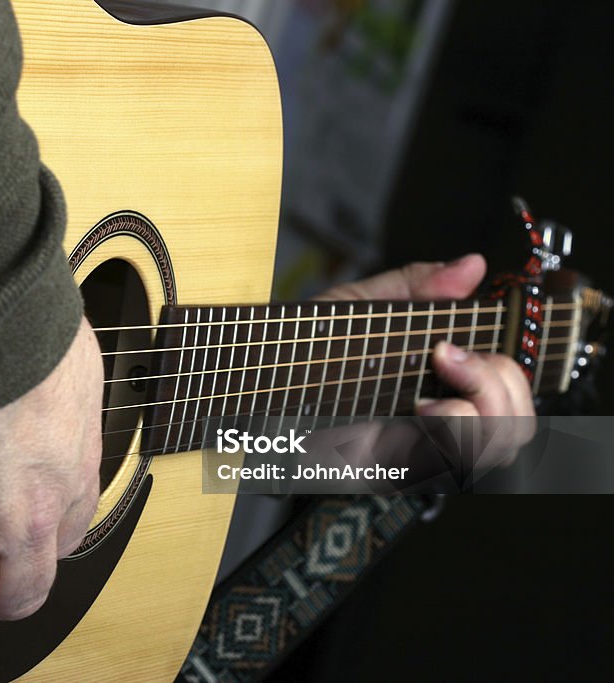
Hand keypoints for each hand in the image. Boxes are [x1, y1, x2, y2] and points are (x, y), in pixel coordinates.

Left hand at [317, 254, 534, 460]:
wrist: (245, 381)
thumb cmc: (297, 348)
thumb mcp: (358, 306)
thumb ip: (416, 286)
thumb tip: (472, 264)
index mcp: (438, 381)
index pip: (513, 394)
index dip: (509, 376)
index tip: (453, 349)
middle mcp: (437, 420)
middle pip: (517, 427)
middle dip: (499, 389)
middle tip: (446, 363)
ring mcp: (419, 451)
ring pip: (496, 451)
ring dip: (475, 417)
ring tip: (427, 401)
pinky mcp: (394, 473)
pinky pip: (447, 468)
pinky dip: (442, 439)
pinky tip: (412, 417)